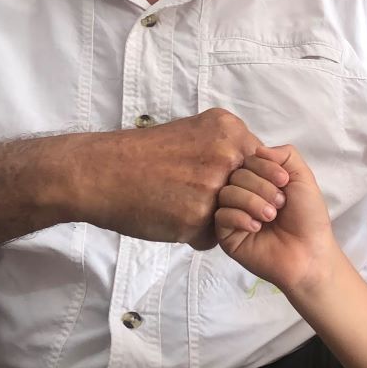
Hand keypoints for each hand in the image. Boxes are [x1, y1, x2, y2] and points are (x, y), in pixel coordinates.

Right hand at [74, 108, 264, 248]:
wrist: (99, 172)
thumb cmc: (142, 154)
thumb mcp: (192, 132)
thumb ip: (226, 147)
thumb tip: (258, 167)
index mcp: (227, 131)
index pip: (266, 164)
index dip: (255, 181)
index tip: (239, 189)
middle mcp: (225, 156)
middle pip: (258, 192)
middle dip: (245, 203)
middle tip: (214, 205)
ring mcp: (212, 188)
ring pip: (235, 216)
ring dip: (218, 220)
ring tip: (185, 207)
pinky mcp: (196, 218)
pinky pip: (212, 236)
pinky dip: (196, 234)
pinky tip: (171, 218)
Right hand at [215, 144, 337, 294]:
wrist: (309, 253)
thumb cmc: (308, 217)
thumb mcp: (303, 178)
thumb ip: (285, 155)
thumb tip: (258, 150)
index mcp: (260, 180)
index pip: (247, 160)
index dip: (264, 167)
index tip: (284, 182)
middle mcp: (244, 194)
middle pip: (236, 175)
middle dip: (261, 187)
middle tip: (280, 205)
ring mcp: (233, 214)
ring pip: (226, 193)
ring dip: (252, 202)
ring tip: (271, 217)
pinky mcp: (226, 235)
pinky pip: (221, 216)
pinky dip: (240, 218)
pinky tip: (256, 228)